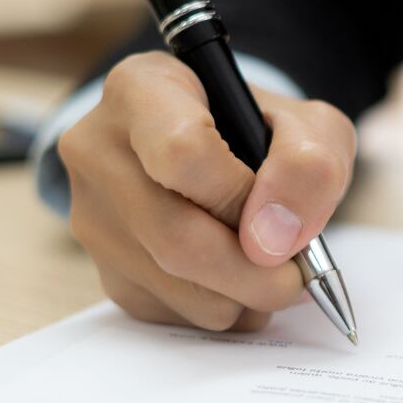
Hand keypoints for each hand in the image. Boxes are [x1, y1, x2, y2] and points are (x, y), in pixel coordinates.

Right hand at [59, 52, 355, 330]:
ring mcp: (92, 214)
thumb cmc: (264, 133)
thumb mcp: (309, 127)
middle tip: (296, 275)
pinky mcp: (103, 269)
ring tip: (271, 268)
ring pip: (175, 285)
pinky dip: (222, 309)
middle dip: (254, 271)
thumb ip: (310, 167)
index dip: (241, 197)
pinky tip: (238, 277)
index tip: (278, 217)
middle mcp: (98, 149)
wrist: (225, 153)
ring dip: (244, 296)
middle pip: (175, 236)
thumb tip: (274, 239)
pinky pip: (171, 313)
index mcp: (142, 89)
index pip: (181, 151)